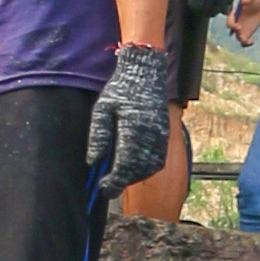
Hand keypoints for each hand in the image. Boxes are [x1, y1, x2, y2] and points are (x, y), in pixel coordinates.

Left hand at [86, 42, 171, 194]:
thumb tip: (93, 162)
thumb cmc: (121, 89)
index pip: (124, 165)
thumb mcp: (102, 108)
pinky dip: (146, 169)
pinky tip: (133, 168)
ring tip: (119, 177)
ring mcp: (161, 136)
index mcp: (133, 128)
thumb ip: (98, 136)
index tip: (103, 187)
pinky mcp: (165, 135)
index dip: (114, 181)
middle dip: (123, 181)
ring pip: (150, 168)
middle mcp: (151, 135)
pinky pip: (158, 160)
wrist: (146, 73)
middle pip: (138, 170)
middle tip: (108, 185)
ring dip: (135, 177)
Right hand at [225, 0, 259, 45]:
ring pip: (238, 37)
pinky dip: (246, 44)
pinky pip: (244, 42)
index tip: (238, 26)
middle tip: (241, 30)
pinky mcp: (246, 34)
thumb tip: (243, 1)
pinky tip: (252, 41)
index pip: (229, 21)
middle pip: (232, 30)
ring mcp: (240, 29)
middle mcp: (235, 23)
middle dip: (235, 31)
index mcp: (233, 15)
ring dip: (241, 39)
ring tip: (247, 40)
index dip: (232, 25)